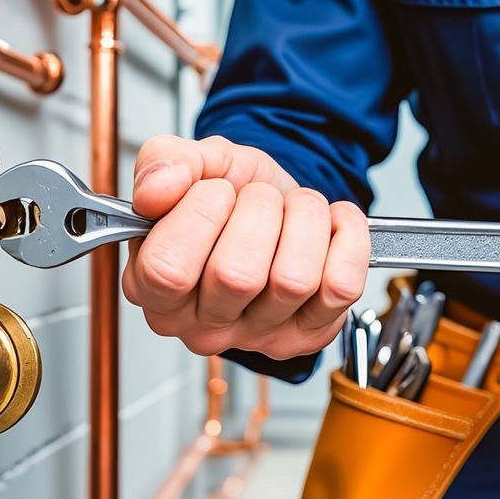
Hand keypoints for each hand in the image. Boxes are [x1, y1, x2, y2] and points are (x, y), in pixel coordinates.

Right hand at [121, 135, 369, 358]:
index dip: (200, 213)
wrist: (279, 202)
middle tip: (258, 198)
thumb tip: (155, 190)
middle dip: (258, 209)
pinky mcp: (308, 335)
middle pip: (237, 276)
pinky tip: (330, 225)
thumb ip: (164, 163)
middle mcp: (201, 325)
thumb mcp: (194, 163)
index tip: (214, 190)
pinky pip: (341, 287)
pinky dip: (347, 237)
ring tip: (292, 208)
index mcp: (152, 288)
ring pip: (294, 280)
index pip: (168, 269)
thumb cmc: (230, 195)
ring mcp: (257, 336)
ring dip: (304, 218)